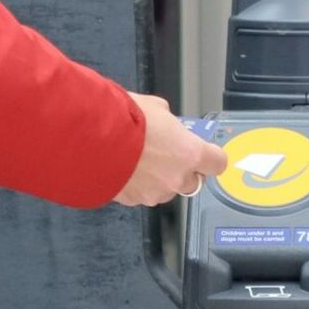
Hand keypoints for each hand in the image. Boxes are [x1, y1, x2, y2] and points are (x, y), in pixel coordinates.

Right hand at [113, 93, 228, 206]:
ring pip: (165, 190)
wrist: (91, 139)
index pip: (217, 163)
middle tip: (166, 155)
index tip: (205, 152)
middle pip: (193, 182)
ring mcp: (155, 193)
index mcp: (191, 153)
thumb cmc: (125, 120)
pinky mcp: (134, 201)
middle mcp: (177, 178)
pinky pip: (142, 194)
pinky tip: (124, 168)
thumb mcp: (154, 107)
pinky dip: (136, 184)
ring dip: (158, 179)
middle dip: (182, 171)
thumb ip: (168, 120)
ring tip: (138, 160)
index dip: (211, 158)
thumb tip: (166, 122)